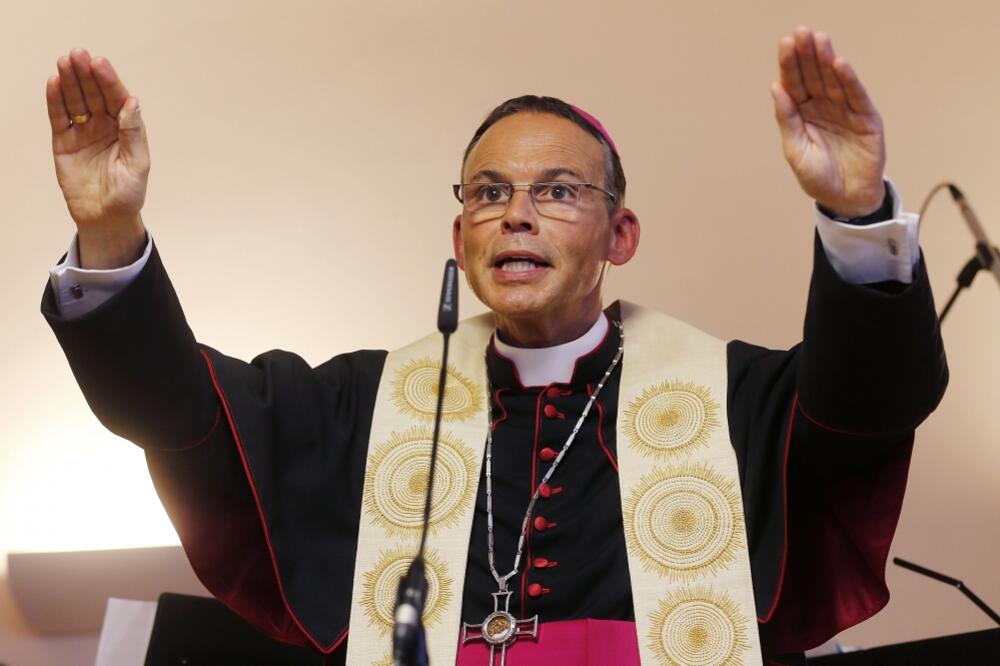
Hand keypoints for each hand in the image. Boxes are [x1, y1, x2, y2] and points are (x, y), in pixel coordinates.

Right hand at [46, 48, 148, 267]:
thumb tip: (133, 102)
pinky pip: (59, 117)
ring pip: (75, 101)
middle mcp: (104, 125)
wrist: (105, 217)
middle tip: (78, 54)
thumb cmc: (128, 194)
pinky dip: (55, 100)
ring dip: (70, 81)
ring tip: (65, 62)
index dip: (108, 80)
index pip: (117, 98)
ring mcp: (83, 132)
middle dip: (86, 74)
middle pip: (94, 94)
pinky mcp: (64, 142)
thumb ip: (133, 132)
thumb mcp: (137, 163)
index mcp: (125, 128)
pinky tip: (54, 83)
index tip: (100, 62)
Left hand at [771, 27, 885, 218]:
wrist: (845, 199)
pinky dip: (848, 80)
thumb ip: (787, 119)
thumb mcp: (796, 150)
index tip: (785, 43)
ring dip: (826, 59)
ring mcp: (845, 111)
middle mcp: (823, 107)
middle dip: (807, 54)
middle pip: (814, 76)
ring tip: (819, 39)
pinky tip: (840, 64)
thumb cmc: (818, 177)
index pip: (794, 84)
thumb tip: (775, 88)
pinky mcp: (865, 118)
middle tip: (801, 32)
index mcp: (802, 114)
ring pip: (834, 80)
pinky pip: (855, 96)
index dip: (789, 64)